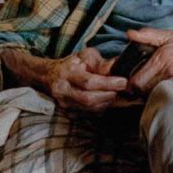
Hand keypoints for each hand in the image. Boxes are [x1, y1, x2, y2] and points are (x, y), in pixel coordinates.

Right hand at [11, 47, 128, 111]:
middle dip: (109, 95)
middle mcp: (62, 90)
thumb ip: (101, 63)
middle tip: (121, 89)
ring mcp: (63, 104)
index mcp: (66, 73)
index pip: (88, 82)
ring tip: (115, 92)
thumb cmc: (72, 64)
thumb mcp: (85, 57)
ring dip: (107, 102)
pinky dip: (101, 108)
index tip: (123, 82)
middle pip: (89, 99)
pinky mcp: (68, 113)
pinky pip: (89, 115)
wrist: (50, 76)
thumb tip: (118, 67)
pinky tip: (106, 99)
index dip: (108, 83)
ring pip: (90, 109)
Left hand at [123, 28, 172, 94]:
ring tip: (160, 88)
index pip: (135, 81)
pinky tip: (171, 91)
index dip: (133, 84)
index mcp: (163, 56)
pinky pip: (168, 98)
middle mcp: (169, 68)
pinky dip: (166, 97)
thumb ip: (150, 35)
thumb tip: (130, 34)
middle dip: (142, 91)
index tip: (137, 83)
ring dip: (153, 94)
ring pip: (154, 96)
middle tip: (148, 87)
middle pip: (143, 91)